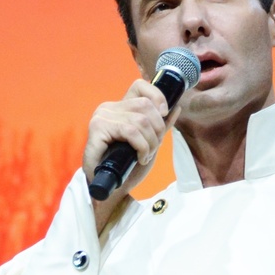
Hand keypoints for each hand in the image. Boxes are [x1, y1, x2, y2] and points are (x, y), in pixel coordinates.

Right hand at [84, 76, 180, 231]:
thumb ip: (160, 126)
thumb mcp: (149, 143)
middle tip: (153, 148)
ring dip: (150, 142)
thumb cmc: (127, 166)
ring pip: (141, 120)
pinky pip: (130, 131)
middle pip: (146, 106)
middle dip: (157, 130)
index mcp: (120, 107)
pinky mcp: (98, 128)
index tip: (164, 114)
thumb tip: (176, 107)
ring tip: (145, 155)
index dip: (157, 96)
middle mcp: (109, 107)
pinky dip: (141, 146)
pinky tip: (140, 157)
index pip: (140, 86)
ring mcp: (102, 117)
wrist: (109, 187)